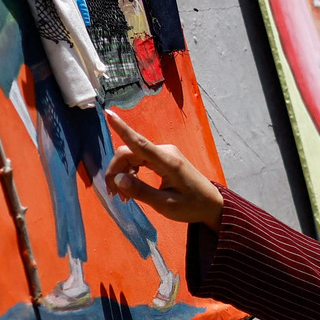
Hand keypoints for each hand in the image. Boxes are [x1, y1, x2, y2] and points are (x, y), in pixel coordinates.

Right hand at [103, 109, 223, 228]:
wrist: (211, 204)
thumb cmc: (191, 206)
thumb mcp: (165, 205)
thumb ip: (141, 191)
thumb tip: (118, 179)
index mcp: (168, 161)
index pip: (139, 143)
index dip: (122, 128)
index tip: (108, 113)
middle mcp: (165, 152)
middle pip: (129, 152)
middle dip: (116, 171)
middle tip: (115, 195)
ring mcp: (164, 153)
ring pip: (132, 156)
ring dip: (123, 174)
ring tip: (124, 197)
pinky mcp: (163, 158)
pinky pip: (139, 160)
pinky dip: (131, 174)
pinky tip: (130, 190)